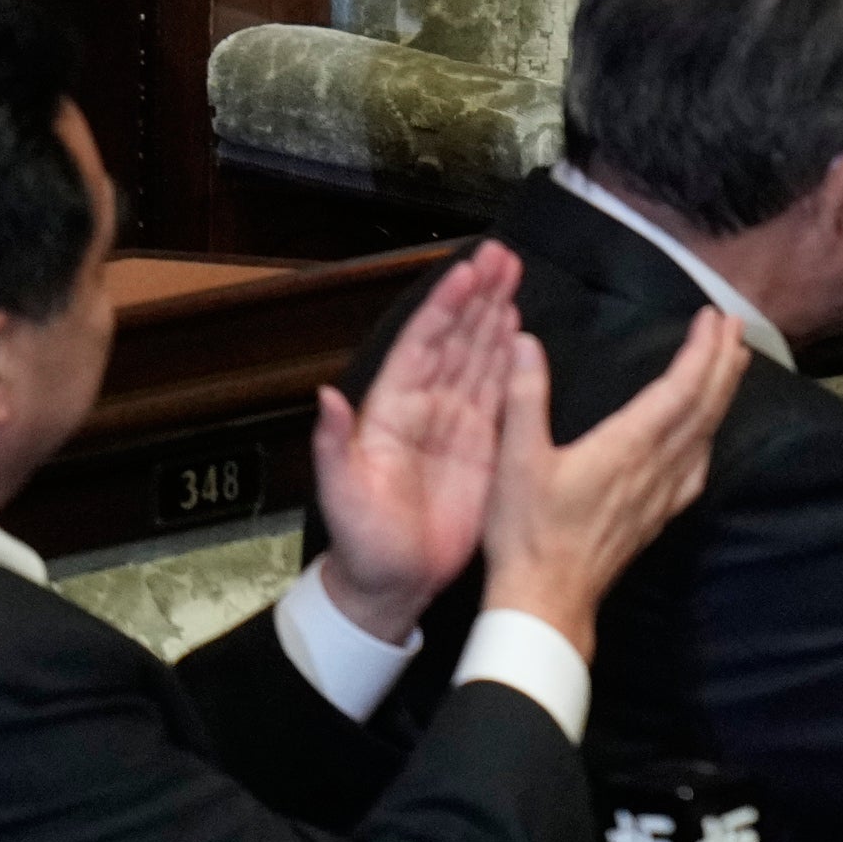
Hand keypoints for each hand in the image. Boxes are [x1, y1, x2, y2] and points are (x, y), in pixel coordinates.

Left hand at [312, 244, 521, 645]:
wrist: (391, 586)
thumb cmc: (362, 544)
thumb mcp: (342, 496)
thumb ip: (332, 446)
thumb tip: (325, 396)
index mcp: (391, 411)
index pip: (421, 346)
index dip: (444, 308)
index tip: (466, 271)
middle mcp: (424, 406)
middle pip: (454, 338)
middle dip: (477, 295)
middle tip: (502, 255)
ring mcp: (454, 423)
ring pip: (477, 355)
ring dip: (494, 314)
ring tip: (513, 273)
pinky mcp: (481, 445)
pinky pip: (496, 391)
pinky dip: (507, 356)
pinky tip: (517, 327)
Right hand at [478, 302, 744, 646]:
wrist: (545, 603)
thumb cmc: (527, 532)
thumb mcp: (515, 460)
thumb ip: (524, 398)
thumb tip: (525, 342)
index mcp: (627, 446)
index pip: (680, 389)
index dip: (701, 351)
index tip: (712, 318)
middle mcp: (655, 467)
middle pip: (704, 406)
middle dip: (722, 361)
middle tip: (735, 324)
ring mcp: (661, 494)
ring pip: (705, 434)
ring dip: (722, 392)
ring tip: (734, 361)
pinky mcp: (657, 516)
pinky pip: (697, 468)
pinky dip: (709, 437)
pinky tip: (707, 435)